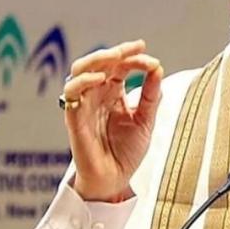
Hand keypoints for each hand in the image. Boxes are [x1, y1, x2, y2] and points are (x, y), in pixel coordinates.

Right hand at [61, 39, 163, 201]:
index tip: (147, 53)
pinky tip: (101, 79)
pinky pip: (71, 94)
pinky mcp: (74, 118)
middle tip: (132, 49)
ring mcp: (84, 104)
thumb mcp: (146, 120)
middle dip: (114, 51)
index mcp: (114, 92)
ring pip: (79, 71)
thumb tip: (157, 68)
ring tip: (116, 57)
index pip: (119, 65)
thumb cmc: (127, 151)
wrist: (116, 179)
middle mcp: (97, 95)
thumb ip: (151, 95)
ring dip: (97, 59)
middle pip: (98, 62)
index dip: (131, 55)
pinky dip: (83, 82)